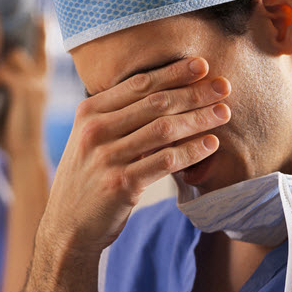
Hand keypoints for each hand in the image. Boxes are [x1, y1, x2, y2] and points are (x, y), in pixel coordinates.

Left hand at [0, 21, 47, 159]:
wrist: (24, 153)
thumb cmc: (12, 134)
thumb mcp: (7, 106)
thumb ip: (1, 88)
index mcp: (40, 84)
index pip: (42, 53)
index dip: (40, 33)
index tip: (38, 16)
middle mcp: (41, 80)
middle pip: (20, 51)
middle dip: (5, 53)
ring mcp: (35, 84)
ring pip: (11, 57)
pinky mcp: (24, 90)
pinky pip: (2, 72)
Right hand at [38, 57, 231, 256]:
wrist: (67, 226)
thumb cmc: (89, 178)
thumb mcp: (92, 139)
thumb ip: (119, 116)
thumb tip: (166, 91)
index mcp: (90, 112)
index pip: (139, 84)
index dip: (173, 72)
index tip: (202, 65)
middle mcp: (96, 131)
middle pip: (156, 103)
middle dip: (194, 92)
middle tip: (223, 86)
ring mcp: (107, 158)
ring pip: (164, 129)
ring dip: (199, 119)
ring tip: (223, 113)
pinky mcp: (121, 184)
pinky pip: (166, 161)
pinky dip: (192, 151)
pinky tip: (211, 144)